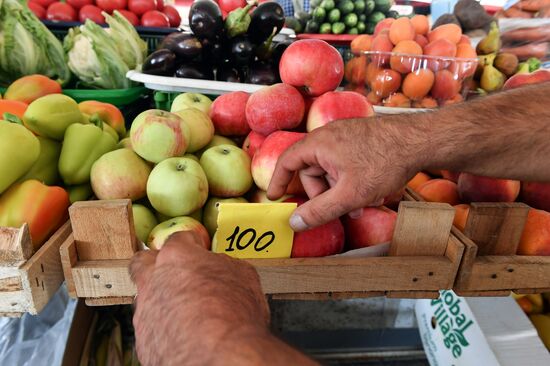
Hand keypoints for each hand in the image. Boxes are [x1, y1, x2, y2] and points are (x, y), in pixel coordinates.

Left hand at [130, 231, 269, 365]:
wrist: (220, 357)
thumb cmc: (234, 315)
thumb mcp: (243, 275)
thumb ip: (224, 265)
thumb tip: (223, 269)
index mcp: (177, 257)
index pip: (179, 239)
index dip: (192, 243)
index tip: (198, 248)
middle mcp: (153, 281)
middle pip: (144, 263)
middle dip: (157, 265)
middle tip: (177, 272)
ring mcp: (145, 312)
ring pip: (146, 299)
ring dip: (163, 301)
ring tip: (189, 313)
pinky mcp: (143, 342)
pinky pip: (152, 329)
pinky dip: (166, 329)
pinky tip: (186, 335)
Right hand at [267, 118, 425, 230]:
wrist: (419, 140)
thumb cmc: (383, 164)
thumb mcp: (349, 195)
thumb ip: (319, 211)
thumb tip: (294, 223)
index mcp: (318, 144)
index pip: (287, 161)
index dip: (278, 181)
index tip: (275, 197)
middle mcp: (328, 135)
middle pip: (312, 170)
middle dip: (324, 194)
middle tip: (340, 211)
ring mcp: (345, 135)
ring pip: (331, 168)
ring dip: (341, 189)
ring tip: (362, 203)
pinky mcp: (359, 138)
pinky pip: (345, 162)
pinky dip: (351, 179)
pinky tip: (370, 190)